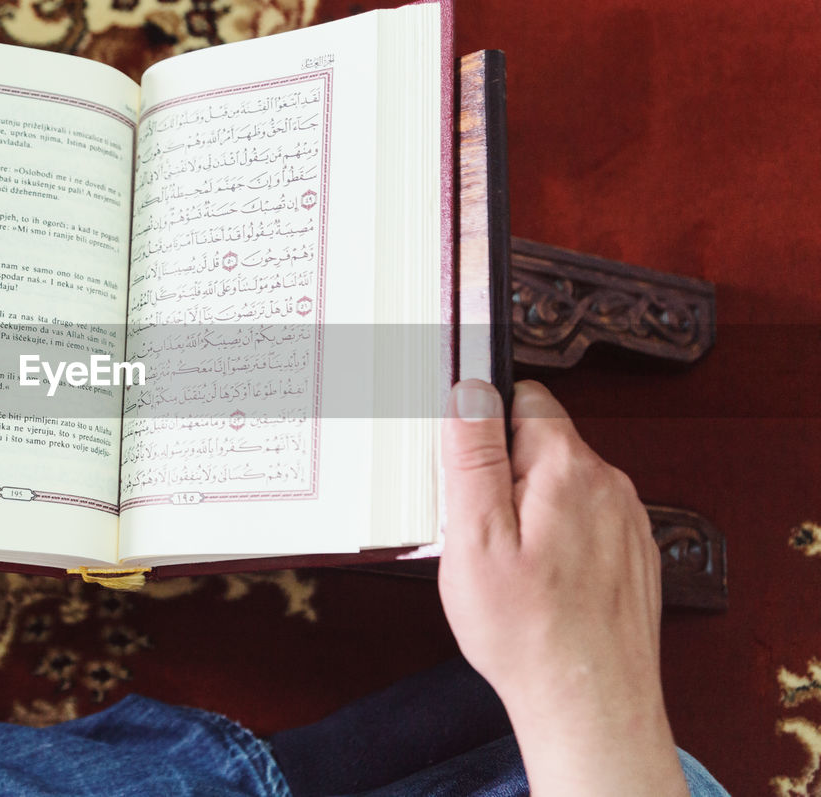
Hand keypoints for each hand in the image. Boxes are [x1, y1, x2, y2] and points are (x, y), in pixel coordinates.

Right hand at [439, 380, 685, 795]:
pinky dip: (556, 540)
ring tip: (508, 566)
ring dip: (528, 510)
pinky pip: (582, 522)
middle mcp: (608, 485)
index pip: (523, 398)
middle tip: (479, 533)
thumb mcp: (475, 538)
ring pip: (560, 485)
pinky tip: (537, 583)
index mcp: (568, 468)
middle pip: (540, 443)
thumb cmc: (529, 634)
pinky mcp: (630, 554)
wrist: (590, 706)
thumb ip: (473, 456)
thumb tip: (471, 390)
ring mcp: (625, 521)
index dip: (483, 427)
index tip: (465, 469)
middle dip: (501, 475)